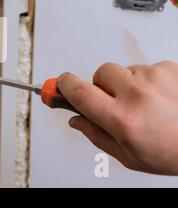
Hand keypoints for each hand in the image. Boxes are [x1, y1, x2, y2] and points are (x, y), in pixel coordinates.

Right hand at [58, 61, 177, 174]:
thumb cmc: (174, 152)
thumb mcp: (129, 156)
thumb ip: (96, 136)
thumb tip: (76, 120)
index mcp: (122, 119)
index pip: (79, 92)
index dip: (63, 86)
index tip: (58, 85)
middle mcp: (137, 95)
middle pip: (100, 73)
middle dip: (102, 85)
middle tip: (115, 101)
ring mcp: (155, 78)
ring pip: (124, 70)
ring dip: (129, 83)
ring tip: (147, 103)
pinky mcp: (170, 68)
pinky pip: (147, 68)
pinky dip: (149, 80)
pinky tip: (161, 97)